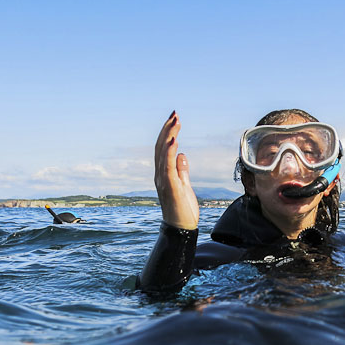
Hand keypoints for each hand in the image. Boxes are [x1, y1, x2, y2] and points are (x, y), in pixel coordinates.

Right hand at [154, 111, 198, 229]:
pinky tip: (173, 141)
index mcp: (163, 174)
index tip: (175, 120)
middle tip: (175, 114)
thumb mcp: (184, 186)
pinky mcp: (170, 187)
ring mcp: (163, 181)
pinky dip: (168, 153)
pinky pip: (167, 167)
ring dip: (168, 136)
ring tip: (175, 122)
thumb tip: (181, 155)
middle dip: (167, 130)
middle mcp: (160, 175)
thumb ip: (182, 170)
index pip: (162, 150)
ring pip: (162, 154)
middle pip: (160, 148)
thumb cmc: (183, 210)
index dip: (167, 134)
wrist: (181, 229)